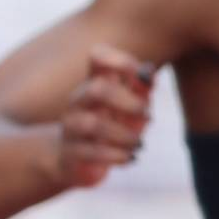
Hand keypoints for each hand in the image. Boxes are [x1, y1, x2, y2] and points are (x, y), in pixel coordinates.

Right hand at [59, 44, 156, 187]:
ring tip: (139, 144)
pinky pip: (91, 152)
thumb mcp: (131, 109)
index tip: (142, 77)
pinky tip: (130, 158)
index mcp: (93, 83)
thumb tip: (148, 71)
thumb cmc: (109, 128)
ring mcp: (71, 127)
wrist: (74, 161)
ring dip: (124, 134)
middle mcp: (79, 101)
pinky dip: (116, 155)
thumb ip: (141, 90)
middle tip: (147, 115)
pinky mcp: (70, 153)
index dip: (121, 61)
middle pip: (96, 89)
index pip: (97, 57)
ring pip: (92, 124)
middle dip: (128, 102)